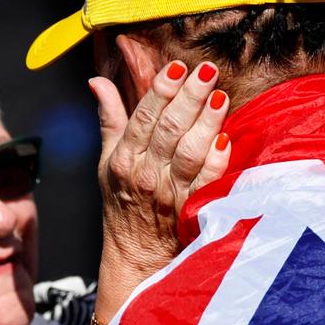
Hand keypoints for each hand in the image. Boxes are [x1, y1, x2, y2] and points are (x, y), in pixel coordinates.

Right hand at [89, 60, 230, 318]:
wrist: (136, 257)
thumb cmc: (123, 206)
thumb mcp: (107, 163)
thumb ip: (109, 120)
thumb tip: (98, 82)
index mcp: (124, 159)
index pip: (143, 116)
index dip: (161, 89)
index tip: (177, 67)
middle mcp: (145, 174)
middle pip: (169, 128)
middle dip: (189, 96)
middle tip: (206, 70)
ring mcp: (169, 192)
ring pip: (190, 149)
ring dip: (207, 120)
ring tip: (219, 94)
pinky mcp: (190, 208)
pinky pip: (206, 179)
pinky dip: (216, 157)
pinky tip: (226, 136)